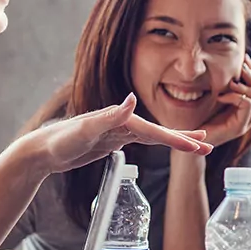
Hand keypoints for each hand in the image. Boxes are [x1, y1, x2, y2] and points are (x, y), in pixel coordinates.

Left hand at [24, 93, 212, 174]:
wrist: (42, 150)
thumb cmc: (59, 140)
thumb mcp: (84, 130)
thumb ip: (110, 115)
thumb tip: (133, 99)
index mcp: (121, 119)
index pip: (155, 131)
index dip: (177, 139)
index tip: (199, 145)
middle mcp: (122, 122)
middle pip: (159, 133)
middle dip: (184, 139)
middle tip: (209, 145)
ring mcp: (118, 131)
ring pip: (154, 137)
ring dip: (175, 140)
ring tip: (196, 145)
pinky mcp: (112, 141)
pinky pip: (143, 142)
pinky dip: (158, 143)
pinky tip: (165, 143)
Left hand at [198, 56, 250, 145]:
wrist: (189, 140)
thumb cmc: (198, 117)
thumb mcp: (215, 95)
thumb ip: (227, 83)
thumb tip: (236, 61)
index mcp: (248, 108)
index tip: (243, 61)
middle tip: (240, 71)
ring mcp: (246, 123)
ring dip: (249, 86)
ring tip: (232, 83)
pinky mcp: (237, 128)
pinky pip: (247, 105)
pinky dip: (235, 96)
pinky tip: (221, 96)